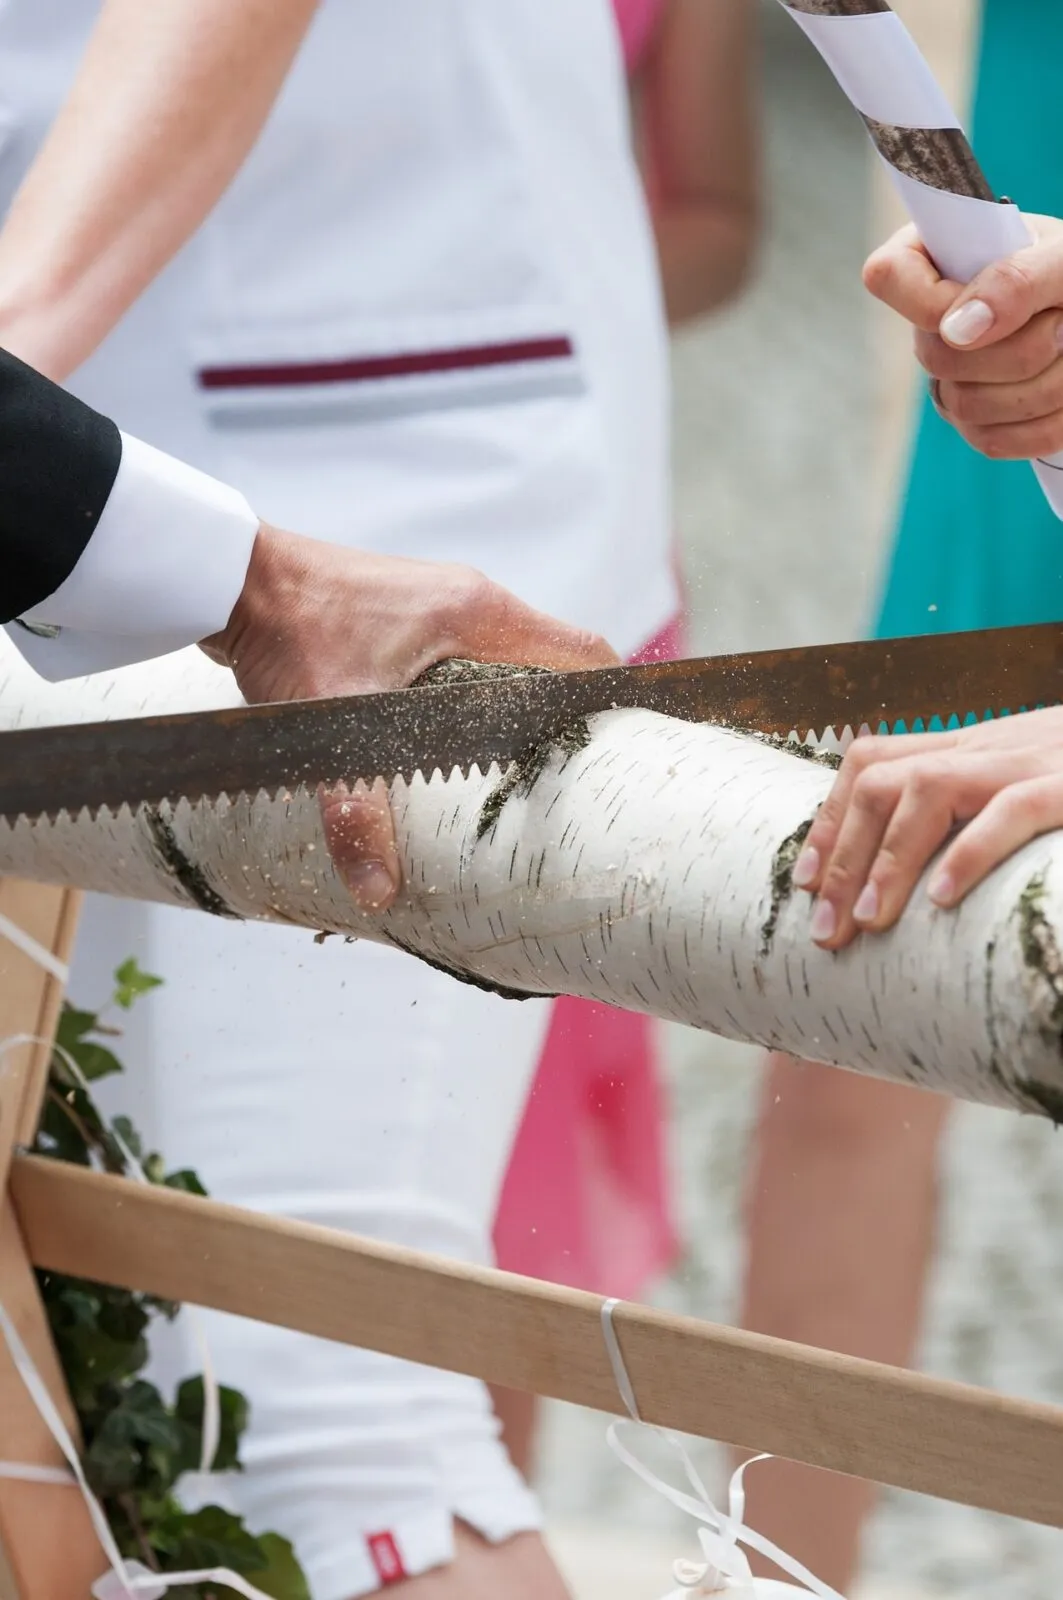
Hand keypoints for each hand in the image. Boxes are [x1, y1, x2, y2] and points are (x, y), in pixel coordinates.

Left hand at [201, 523, 617, 912]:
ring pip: (517, 659)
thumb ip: (356, 812)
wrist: (229, 576)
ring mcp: (445, 604)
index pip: (582, 653)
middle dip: (572, 718)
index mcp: (479, 614)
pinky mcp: (416, 616)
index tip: (627, 752)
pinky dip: (489, 697)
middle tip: (578, 781)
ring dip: (526, 709)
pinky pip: (479, 657)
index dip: (612, 702)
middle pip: (558, 660)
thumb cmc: (288, 632)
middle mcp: (474, 601)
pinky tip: (466, 748)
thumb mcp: (329, 730)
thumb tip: (379, 891)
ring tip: (529, 774)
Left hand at [789, 709, 1062, 949]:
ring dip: (889, 859)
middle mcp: (985, 748)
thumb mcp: (1019, 783)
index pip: (871, 763)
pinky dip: (969, 853)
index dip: (830, 821)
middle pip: (882, 781)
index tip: (805, 884)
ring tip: (868, 921)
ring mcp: (1025, 763)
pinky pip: (1012, 810)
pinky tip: (941, 899)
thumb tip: (917, 884)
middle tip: (826, 931)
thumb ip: (968, 815)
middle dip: (842, 857)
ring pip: (929, 789)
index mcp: (966, 749)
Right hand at [864, 214, 1062, 459]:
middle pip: (939, 357)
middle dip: (1020, 346)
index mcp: (938, 257)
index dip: (933, 301)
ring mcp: (949, 378)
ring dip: (1046, 383)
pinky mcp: (974, 422)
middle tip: (1062, 319)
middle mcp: (931, 321)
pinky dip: (1046, 420)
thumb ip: (1016, 279)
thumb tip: (958, 331)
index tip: (992, 299)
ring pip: (968, 405)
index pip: (888, 276)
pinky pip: (993, 439)